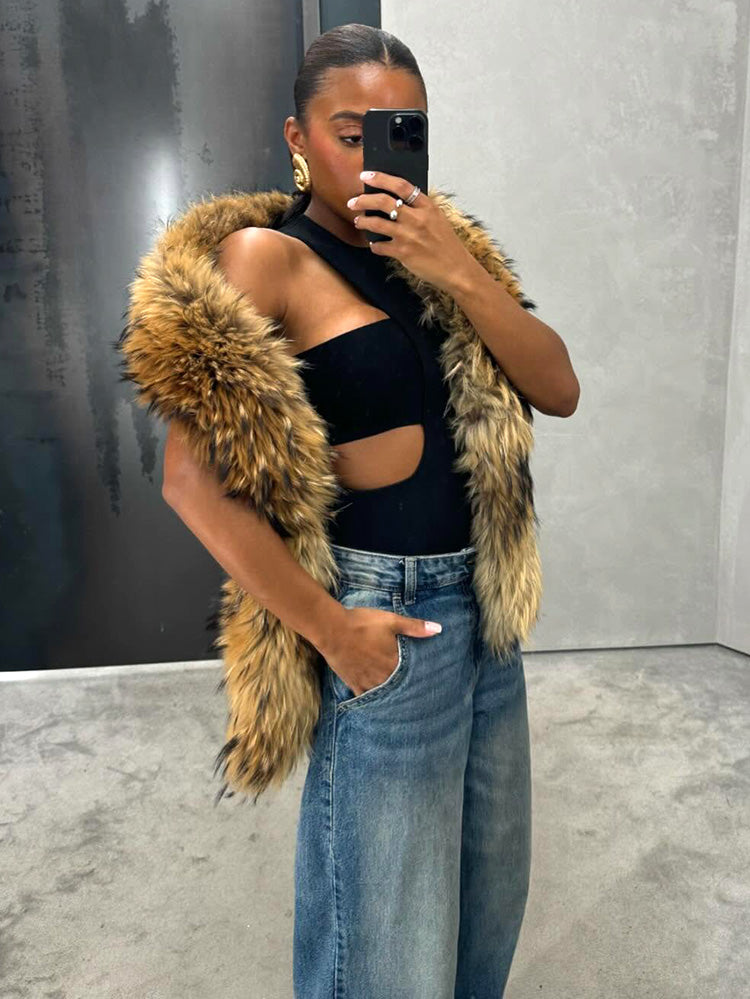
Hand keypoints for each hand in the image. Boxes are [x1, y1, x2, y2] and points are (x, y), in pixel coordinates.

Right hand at [323, 605, 441, 696]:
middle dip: (408, 689)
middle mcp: (383, 676)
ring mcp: (367, 682)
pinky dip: (373, 699)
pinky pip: (366, 697)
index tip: (430, 682)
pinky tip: (378, 701)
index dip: (421, 678)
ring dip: (393, 695)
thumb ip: (415, 627)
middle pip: (400, 688)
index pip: (413, 676)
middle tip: (419, 695)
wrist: (332, 629)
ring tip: (401, 698)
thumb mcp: (391, 621)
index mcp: (394, 662)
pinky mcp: (353, 683)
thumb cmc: (362, 623)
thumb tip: (438, 629)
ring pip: (385, 694)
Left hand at [346, 170, 473, 292]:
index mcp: (427, 207)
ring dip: (363, 221)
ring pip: (377, 223)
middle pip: (383, 202)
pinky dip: (374, 245)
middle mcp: (417, 218)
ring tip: (358, 221)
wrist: (456, 269)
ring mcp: (409, 236)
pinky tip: (374, 245)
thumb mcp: (437, 219)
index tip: (366, 176)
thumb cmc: (446, 244)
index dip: (380, 178)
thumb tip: (396, 200)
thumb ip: (419, 208)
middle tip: (353, 201)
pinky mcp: (403, 253)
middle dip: (364, 200)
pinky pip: (380, 247)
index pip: (400, 185)